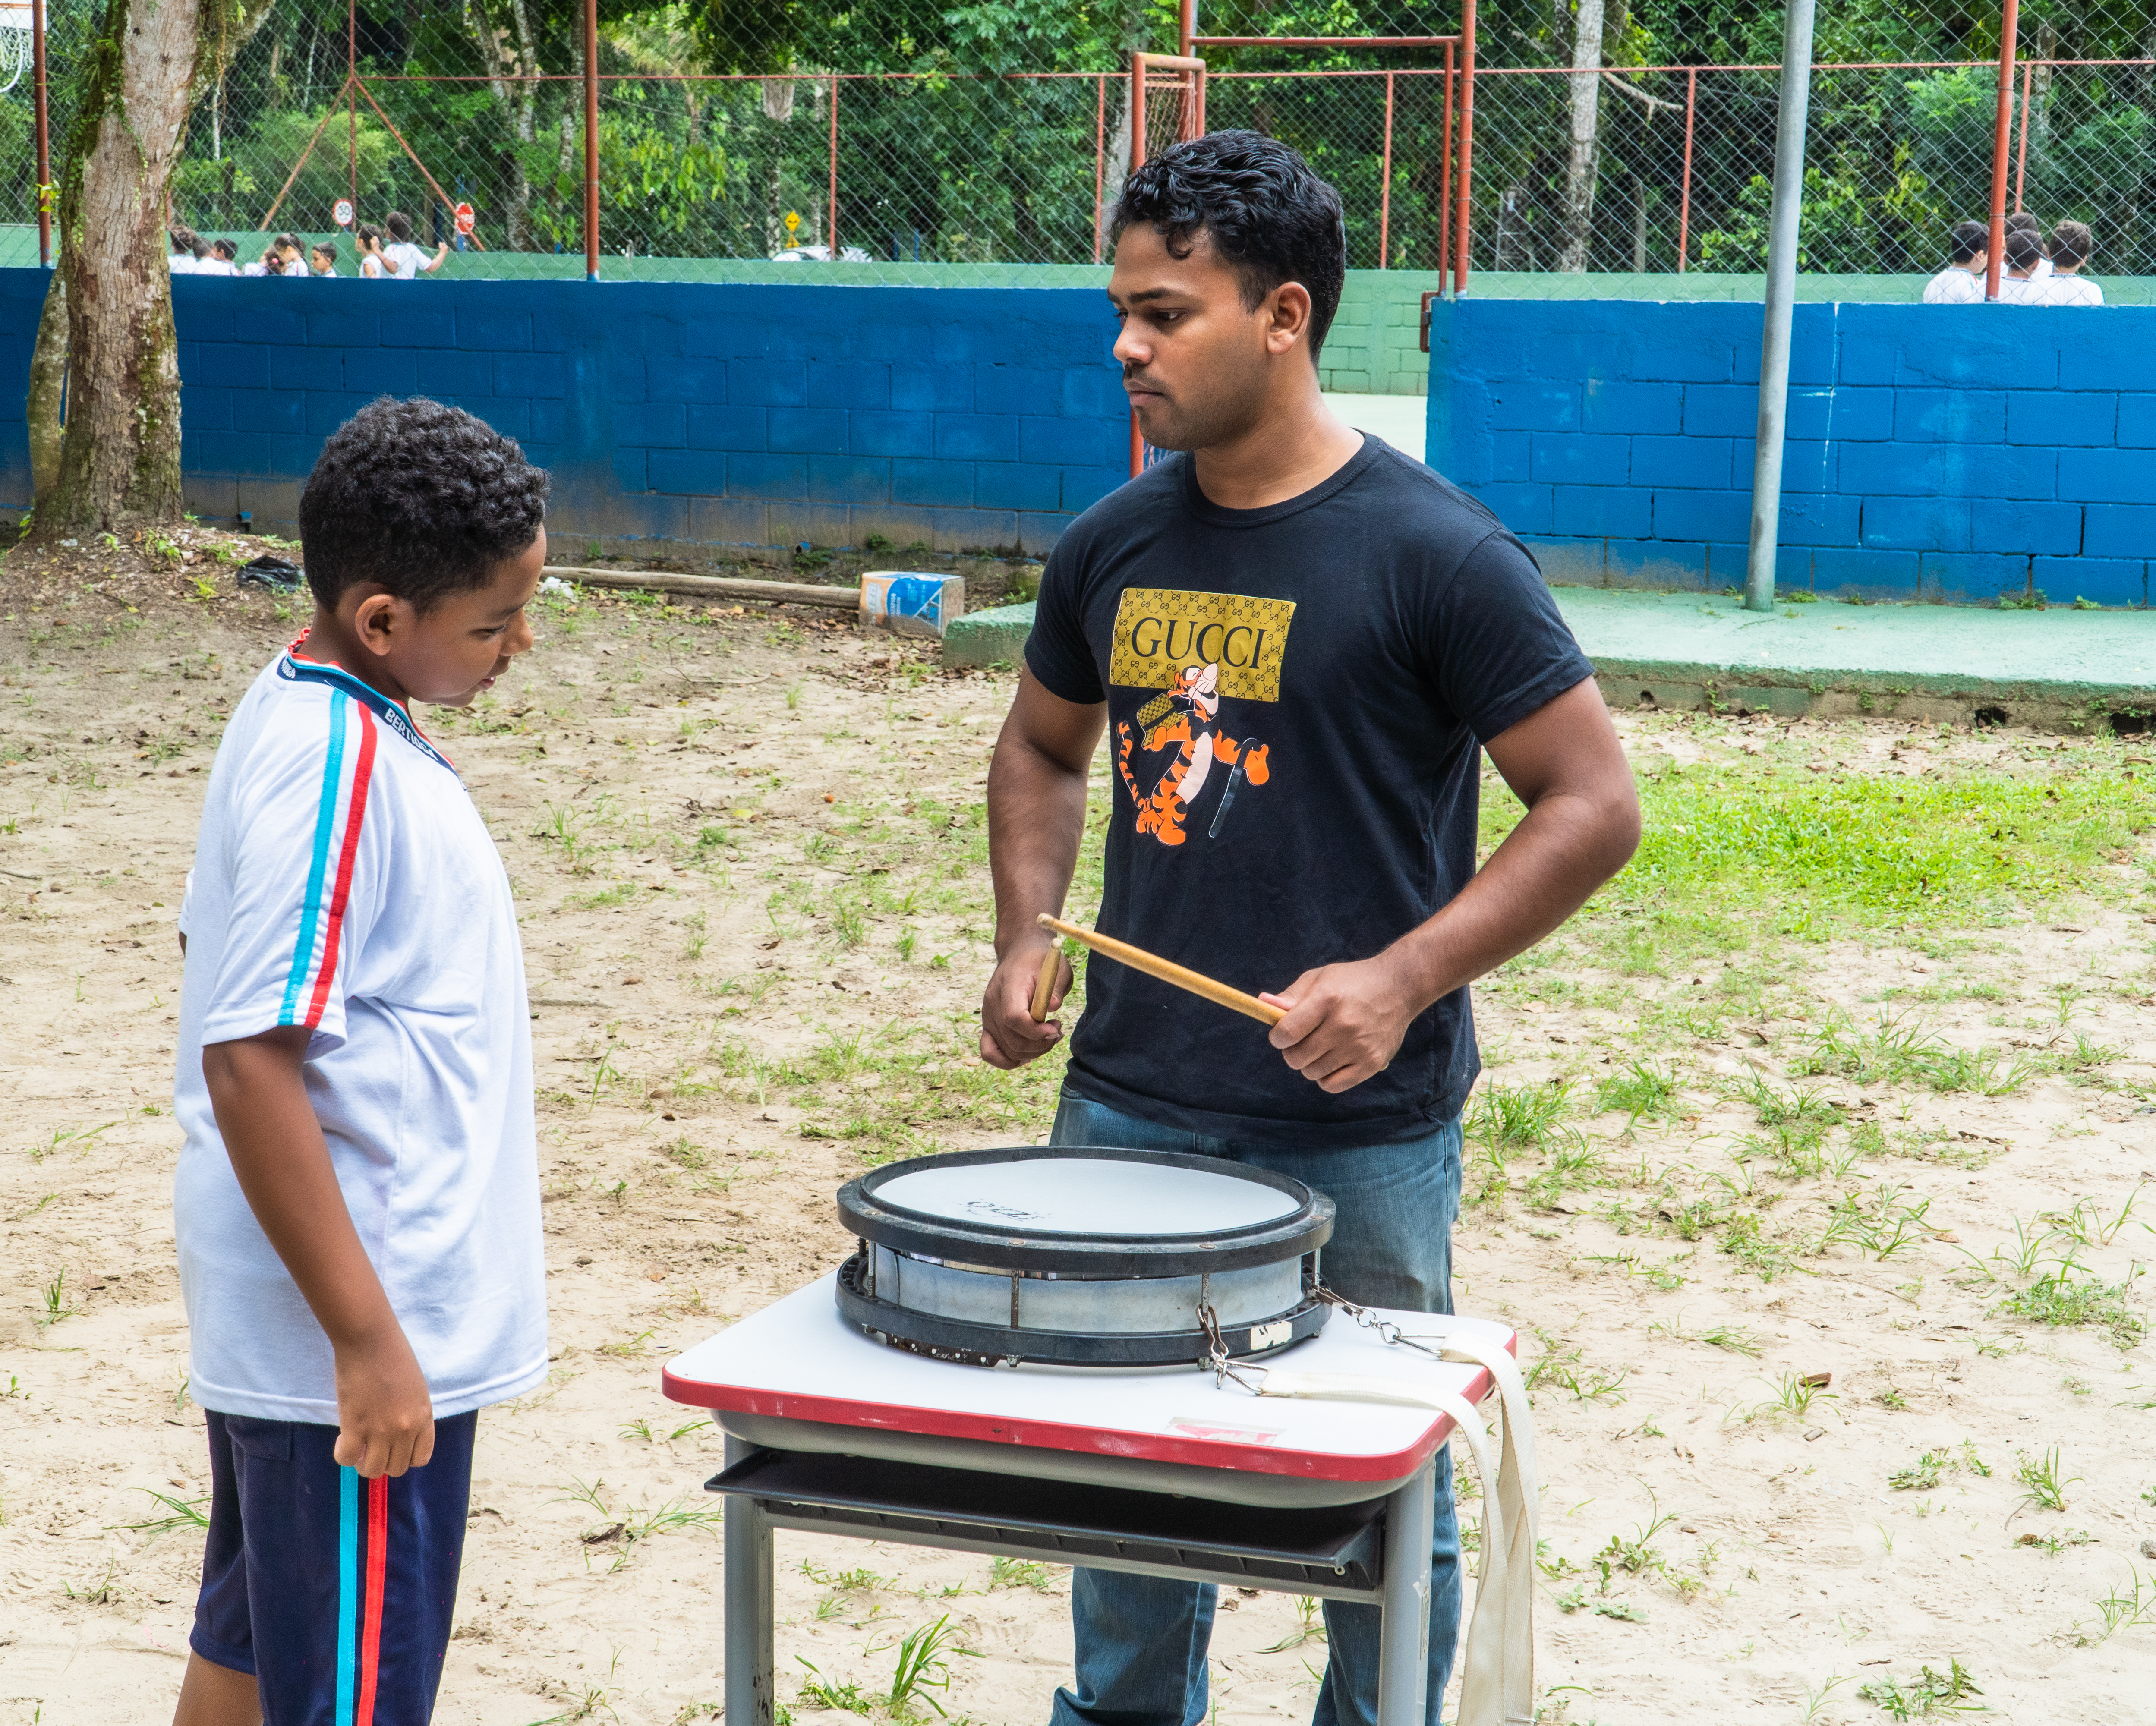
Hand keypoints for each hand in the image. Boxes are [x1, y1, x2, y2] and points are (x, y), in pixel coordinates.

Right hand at [332, 1324, 434, 1478]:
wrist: (371, 1340)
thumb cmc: (394, 1357)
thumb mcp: (415, 1389)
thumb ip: (410, 1414)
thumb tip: (396, 1436)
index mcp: (424, 1417)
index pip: (421, 1458)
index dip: (404, 1457)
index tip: (393, 1448)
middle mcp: (406, 1429)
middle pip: (396, 1468)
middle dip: (383, 1461)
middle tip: (370, 1447)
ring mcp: (381, 1430)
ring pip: (373, 1470)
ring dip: (362, 1463)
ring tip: (356, 1446)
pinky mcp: (355, 1427)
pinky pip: (347, 1459)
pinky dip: (343, 1455)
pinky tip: (343, 1440)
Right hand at [979, 938, 1071, 1069]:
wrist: (1020, 954)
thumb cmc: (1040, 962)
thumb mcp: (1056, 967)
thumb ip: (1055, 987)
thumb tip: (1053, 1007)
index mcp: (1008, 985)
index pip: (1014, 1018)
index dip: (1036, 1031)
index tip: (1056, 1028)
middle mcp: (992, 1003)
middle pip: (1012, 1040)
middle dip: (1041, 1044)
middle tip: (1057, 1030)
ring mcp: (987, 1017)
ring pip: (1007, 1051)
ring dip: (1033, 1052)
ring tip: (1048, 1036)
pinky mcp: (988, 1026)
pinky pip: (990, 1053)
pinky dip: (1009, 1060)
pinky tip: (1028, 1053)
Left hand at [1260, 954, 1420, 1093]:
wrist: (1399, 987)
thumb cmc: (1352, 981)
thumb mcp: (1320, 978)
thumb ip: (1290, 996)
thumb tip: (1263, 1004)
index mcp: (1327, 999)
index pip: (1287, 1032)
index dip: (1277, 1037)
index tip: (1281, 1034)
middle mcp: (1343, 1025)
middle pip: (1296, 1057)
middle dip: (1291, 1050)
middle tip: (1301, 1040)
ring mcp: (1359, 1047)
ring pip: (1312, 1073)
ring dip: (1309, 1063)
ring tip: (1320, 1047)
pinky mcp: (1372, 1063)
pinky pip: (1332, 1085)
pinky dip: (1325, 1077)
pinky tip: (1331, 1060)